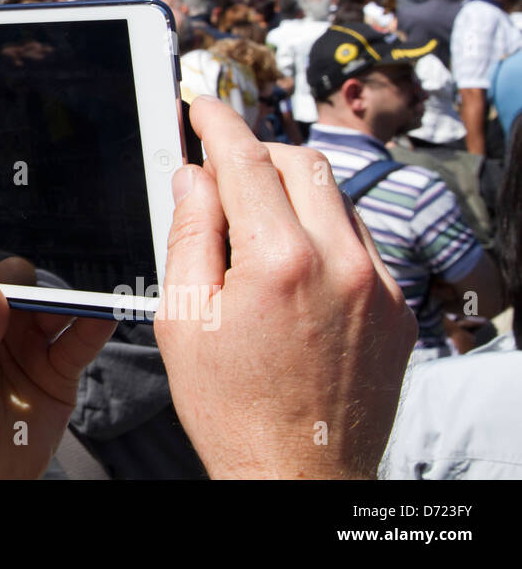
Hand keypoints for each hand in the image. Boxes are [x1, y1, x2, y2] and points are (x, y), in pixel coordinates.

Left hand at [0, 257, 115, 479]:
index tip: (12, 289)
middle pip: (27, 292)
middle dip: (42, 288)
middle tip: (55, 292)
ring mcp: (28, 347)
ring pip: (56, 313)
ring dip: (73, 302)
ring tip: (90, 296)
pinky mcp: (57, 374)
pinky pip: (78, 344)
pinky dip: (93, 327)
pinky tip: (104, 315)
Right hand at [154, 96, 415, 478]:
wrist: (296, 475)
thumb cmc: (231, 409)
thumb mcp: (182, 319)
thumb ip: (189, 234)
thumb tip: (193, 177)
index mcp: (281, 262)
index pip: (247, 160)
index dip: (217, 121)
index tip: (201, 102)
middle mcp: (342, 263)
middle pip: (301, 163)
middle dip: (256, 152)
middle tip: (220, 169)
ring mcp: (378, 285)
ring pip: (335, 197)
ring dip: (292, 192)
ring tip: (252, 226)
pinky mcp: (396, 307)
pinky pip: (359, 238)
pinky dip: (322, 230)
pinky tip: (291, 263)